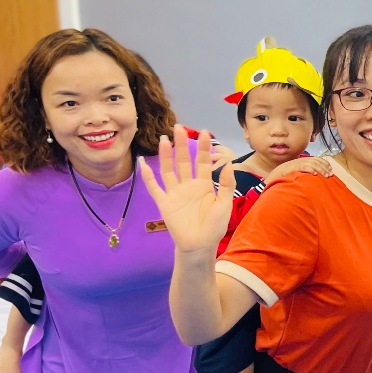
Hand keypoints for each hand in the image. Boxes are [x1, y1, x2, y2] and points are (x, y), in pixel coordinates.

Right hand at [138, 127, 235, 253]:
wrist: (200, 245)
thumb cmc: (214, 226)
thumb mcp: (225, 204)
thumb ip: (228, 184)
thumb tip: (229, 163)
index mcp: (205, 185)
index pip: (203, 162)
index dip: (203, 148)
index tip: (204, 132)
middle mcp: (188, 185)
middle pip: (183, 161)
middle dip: (182, 145)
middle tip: (178, 128)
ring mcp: (175, 193)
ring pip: (168, 169)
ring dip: (165, 155)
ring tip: (164, 139)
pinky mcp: (164, 202)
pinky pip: (154, 187)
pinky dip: (147, 176)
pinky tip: (142, 163)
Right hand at [265, 155, 332, 182]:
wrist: (269, 181)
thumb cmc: (283, 181)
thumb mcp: (296, 177)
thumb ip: (305, 176)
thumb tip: (317, 178)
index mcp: (299, 162)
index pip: (315, 159)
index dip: (324, 163)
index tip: (330, 169)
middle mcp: (297, 161)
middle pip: (314, 161)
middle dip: (324, 167)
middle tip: (330, 174)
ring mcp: (292, 164)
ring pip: (310, 163)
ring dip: (320, 169)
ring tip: (325, 175)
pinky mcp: (288, 168)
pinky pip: (301, 166)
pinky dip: (309, 169)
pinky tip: (314, 174)